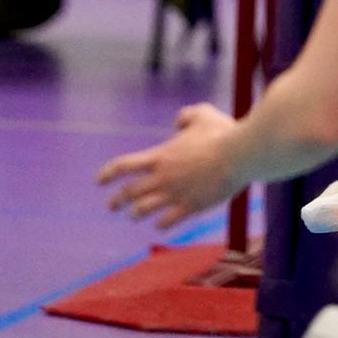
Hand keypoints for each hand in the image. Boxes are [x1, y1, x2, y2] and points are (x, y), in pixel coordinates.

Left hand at [97, 103, 241, 225]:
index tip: (99, 181)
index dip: (108, 173)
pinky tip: (160, 224)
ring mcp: (175, 194)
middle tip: (111, 205)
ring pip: (144, 209)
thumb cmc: (221, 132)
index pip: (124, 166)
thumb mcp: (201, 113)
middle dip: (117, 200)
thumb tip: (178, 122)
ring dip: (135, 213)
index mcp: (161, 156)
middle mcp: (162, 177)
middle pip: (130, 192)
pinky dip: (161, 223)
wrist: (238, 155)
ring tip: (133, 215)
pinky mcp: (191, 207)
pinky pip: (168, 220)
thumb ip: (186, 116)